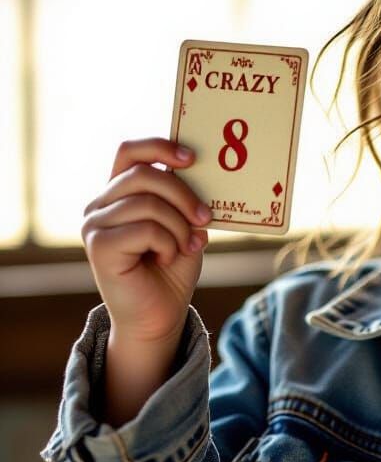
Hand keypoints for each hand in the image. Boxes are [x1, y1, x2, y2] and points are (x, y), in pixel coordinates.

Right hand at [81, 137, 211, 343]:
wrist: (159, 315)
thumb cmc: (171, 269)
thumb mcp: (185, 226)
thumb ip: (185, 200)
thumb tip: (203, 174)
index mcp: (119, 193)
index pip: (130, 151)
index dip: (160, 146)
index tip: (192, 159)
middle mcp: (100, 204)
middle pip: (144, 174)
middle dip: (183, 194)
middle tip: (204, 218)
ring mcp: (95, 224)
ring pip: (147, 203)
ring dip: (179, 226)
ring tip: (186, 246)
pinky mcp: (98, 246)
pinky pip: (144, 229)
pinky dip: (168, 243)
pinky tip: (167, 258)